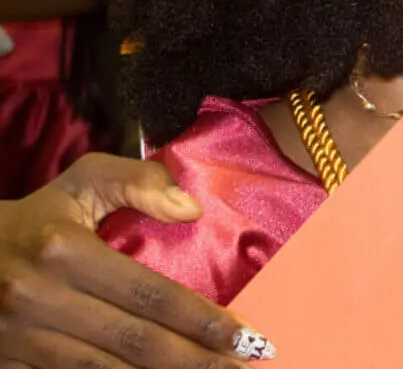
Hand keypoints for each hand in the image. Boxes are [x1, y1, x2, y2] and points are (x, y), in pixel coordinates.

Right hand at [0, 153, 264, 367]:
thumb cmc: (31, 219)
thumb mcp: (78, 184)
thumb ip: (136, 182)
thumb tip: (191, 211)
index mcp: (62, 250)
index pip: (151, 294)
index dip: (202, 320)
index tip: (248, 337)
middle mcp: (37, 298)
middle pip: (135, 343)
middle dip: (196, 360)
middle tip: (244, 367)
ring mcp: (17, 339)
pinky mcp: (5, 363)